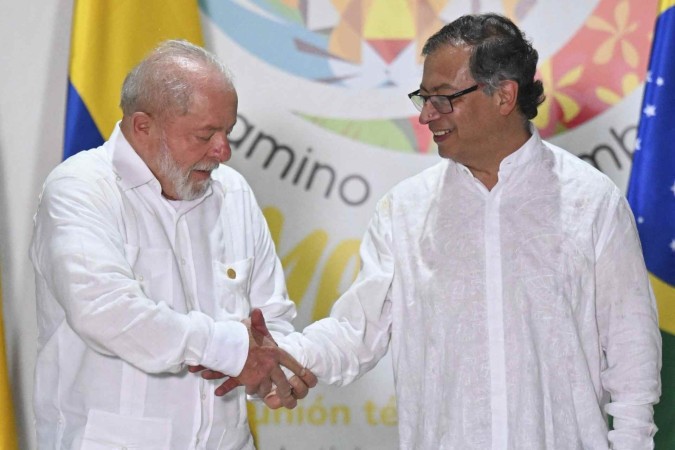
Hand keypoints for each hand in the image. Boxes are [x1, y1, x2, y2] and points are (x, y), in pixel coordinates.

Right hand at [188, 309, 316, 407]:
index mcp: (275, 352)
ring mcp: (261, 374)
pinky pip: (255, 391)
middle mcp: (271, 365)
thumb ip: (258, 322)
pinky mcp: (251, 381)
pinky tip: (253, 390)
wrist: (226, 345)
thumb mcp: (252, 327)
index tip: (308, 377)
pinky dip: (254, 391)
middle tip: (290, 400)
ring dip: (268, 392)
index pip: (292, 363)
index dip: (301, 371)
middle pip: (284, 383)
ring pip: (269, 389)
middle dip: (287, 393)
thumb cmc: (239, 335)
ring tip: (269, 395)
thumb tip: (257, 310)